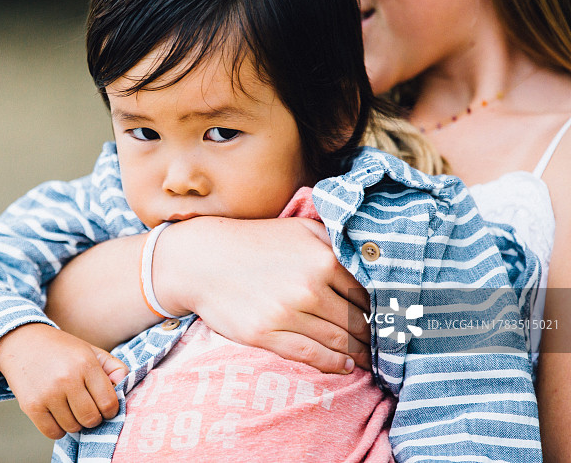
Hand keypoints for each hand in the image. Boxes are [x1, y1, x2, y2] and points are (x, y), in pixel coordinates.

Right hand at [0, 323, 127, 438]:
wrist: (22, 342)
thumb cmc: (62, 349)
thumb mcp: (91, 351)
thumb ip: (115, 368)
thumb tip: (124, 389)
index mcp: (86, 364)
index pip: (109, 403)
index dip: (110, 409)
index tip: (104, 405)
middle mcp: (67, 379)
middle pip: (91, 419)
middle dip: (94, 417)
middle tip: (87, 407)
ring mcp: (48, 394)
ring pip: (73, 427)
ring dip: (75, 422)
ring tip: (71, 407)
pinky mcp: (32, 406)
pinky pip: (53, 433)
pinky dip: (58, 429)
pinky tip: (58, 414)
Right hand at [153, 216, 370, 372]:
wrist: (202, 259)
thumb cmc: (255, 242)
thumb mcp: (300, 228)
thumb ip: (336, 241)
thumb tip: (374, 259)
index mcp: (323, 259)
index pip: (368, 293)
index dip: (383, 310)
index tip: (393, 321)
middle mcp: (309, 287)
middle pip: (357, 322)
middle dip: (375, 336)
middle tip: (386, 345)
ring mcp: (286, 313)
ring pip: (338, 341)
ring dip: (358, 353)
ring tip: (368, 358)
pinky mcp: (266, 334)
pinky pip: (311, 355)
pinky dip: (333, 364)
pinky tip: (344, 365)